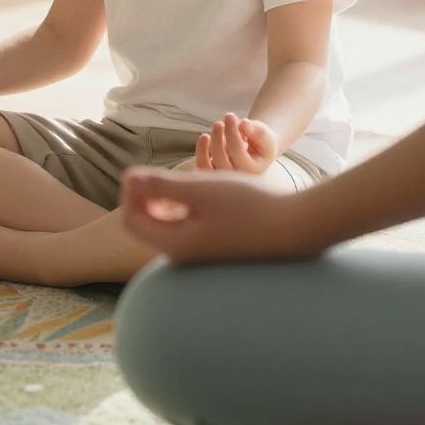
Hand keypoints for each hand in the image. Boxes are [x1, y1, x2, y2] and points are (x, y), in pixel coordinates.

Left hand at [121, 167, 319, 264]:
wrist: (296, 226)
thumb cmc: (249, 205)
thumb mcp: (200, 189)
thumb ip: (161, 185)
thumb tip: (129, 179)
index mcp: (175, 243)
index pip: (132, 219)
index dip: (129, 192)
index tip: (137, 168)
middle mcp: (185, 255)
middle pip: (147, 225)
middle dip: (143, 197)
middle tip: (152, 172)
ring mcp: (202, 255)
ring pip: (167, 226)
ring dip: (163, 201)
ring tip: (174, 179)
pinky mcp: (217, 250)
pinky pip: (186, 229)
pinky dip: (182, 209)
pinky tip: (199, 192)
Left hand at [194, 113, 279, 174]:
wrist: (257, 152)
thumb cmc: (261, 143)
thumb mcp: (265, 135)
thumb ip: (257, 130)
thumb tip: (243, 123)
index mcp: (254, 171)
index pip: (238, 152)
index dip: (231, 132)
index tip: (230, 115)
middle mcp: (238, 181)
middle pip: (222, 161)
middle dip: (218, 138)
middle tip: (219, 122)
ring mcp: (224, 182)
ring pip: (208, 168)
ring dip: (206, 147)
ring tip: (211, 130)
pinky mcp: (212, 177)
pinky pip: (202, 168)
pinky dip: (201, 152)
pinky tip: (205, 137)